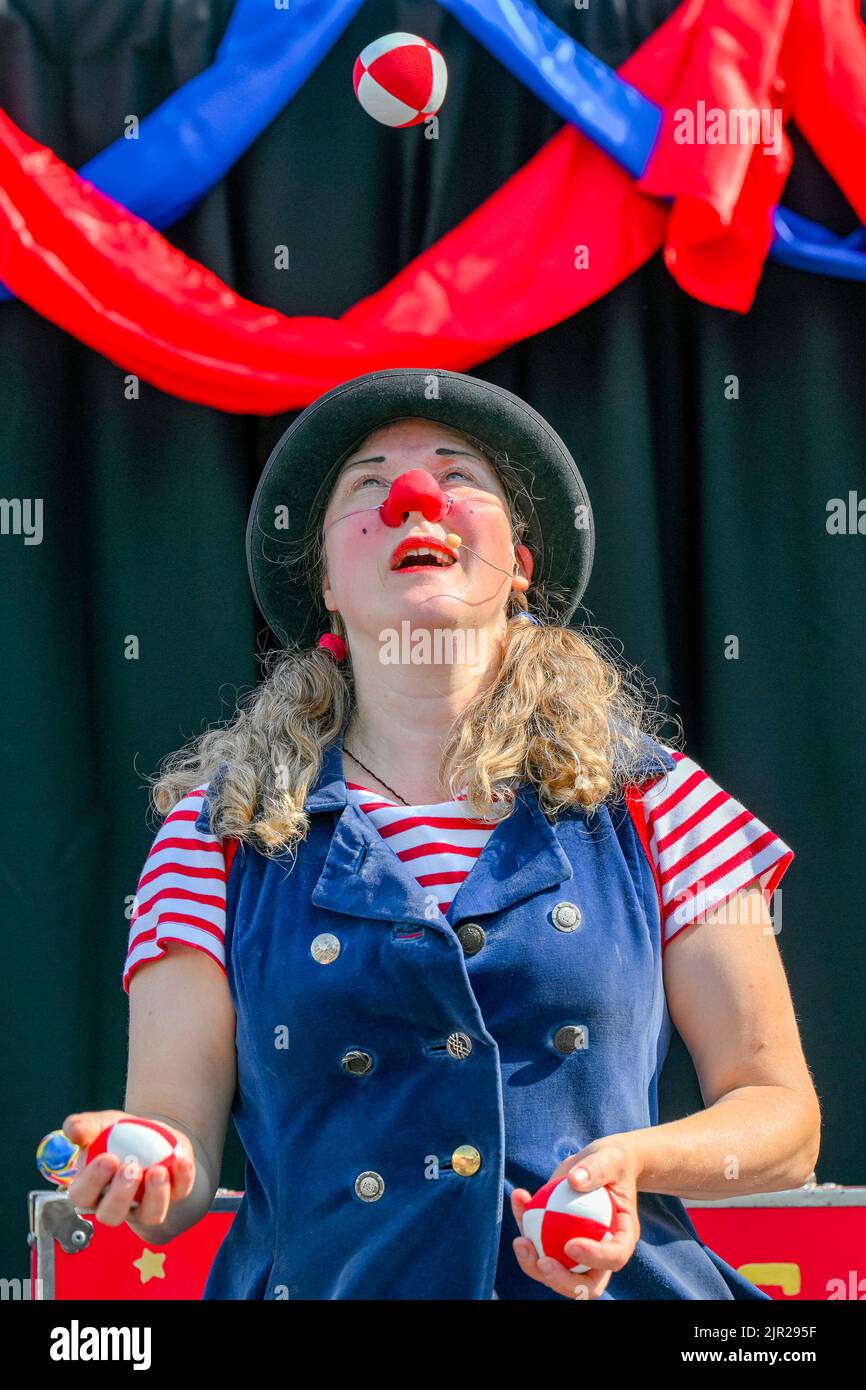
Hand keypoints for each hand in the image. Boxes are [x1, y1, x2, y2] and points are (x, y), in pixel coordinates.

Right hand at [63, 1110, 195, 1228]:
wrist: (150, 1132)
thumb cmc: (117, 1133)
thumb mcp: (100, 1124)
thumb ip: (84, 1126)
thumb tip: (72, 1130)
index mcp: (90, 1190)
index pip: (82, 1196)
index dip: (92, 1181)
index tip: (107, 1157)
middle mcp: (115, 1205)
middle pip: (112, 1214)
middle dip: (120, 1195)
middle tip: (130, 1168)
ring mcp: (145, 1205)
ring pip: (149, 1216)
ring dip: (154, 1197)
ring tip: (158, 1171)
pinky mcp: (172, 1196)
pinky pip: (179, 1193)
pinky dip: (183, 1178)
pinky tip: (181, 1160)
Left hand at [511, 1140, 640, 1299]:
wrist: (599, 1163)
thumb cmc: (611, 1161)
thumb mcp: (609, 1157)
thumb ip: (595, 1168)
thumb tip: (575, 1181)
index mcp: (622, 1237)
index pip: (614, 1258)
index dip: (594, 1258)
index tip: (570, 1245)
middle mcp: (602, 1253)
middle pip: (586, 1284)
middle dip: (562, 1281)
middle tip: (542, 1261)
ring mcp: (578, 1253)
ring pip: (557, 1274)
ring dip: (534, 1265)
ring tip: (520, 1241)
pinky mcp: (556, 1242)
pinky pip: (538, 1243)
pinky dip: (524, 1226)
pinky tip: (518, 1197)